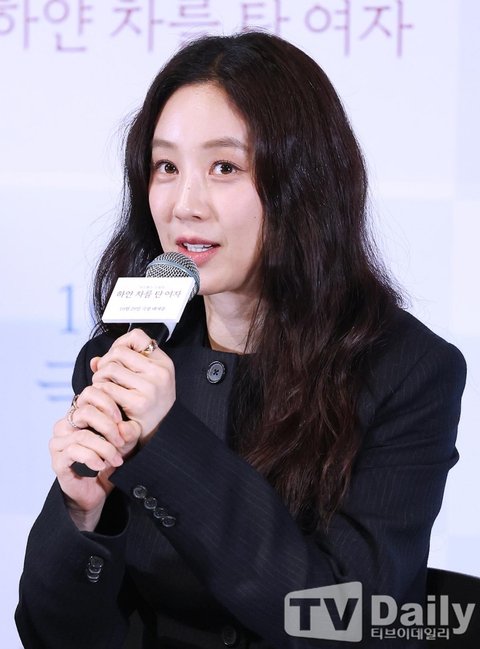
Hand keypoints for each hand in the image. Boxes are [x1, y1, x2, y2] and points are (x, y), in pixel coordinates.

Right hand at [50, 386, 126, 528]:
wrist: (98, 491)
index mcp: (79, 414)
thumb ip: (128, 431)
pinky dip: (93, 458)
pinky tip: (102, 466)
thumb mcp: (125, 442)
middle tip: (121, 442)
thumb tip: (124, 427)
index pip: (89, 394)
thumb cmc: (110, 460)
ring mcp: (58, 443)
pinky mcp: (58, 461)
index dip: (108, 404)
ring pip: (82, 436)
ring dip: (104, 448)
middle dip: (108, 427)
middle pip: (85, 412)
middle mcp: (65, 425)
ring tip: (116, 459)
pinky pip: (74, 452)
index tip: (121, 420)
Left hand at [91, 328, 175, 445]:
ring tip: (105, 388)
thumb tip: (94, 361)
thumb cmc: (149, 404)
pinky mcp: (138, 402)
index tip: (116, 357)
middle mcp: (159, 372)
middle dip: (105, 363)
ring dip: (100, 378)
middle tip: (105, 377)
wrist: (159, 433)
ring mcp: (150, 387)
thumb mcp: (146, 380)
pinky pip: (107, 388)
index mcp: (163, 363)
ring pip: (110, 368)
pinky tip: (105, 400)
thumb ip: (123, 365)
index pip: (138, 337)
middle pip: (118, 352)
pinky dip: (101, 392)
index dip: (121, 343)